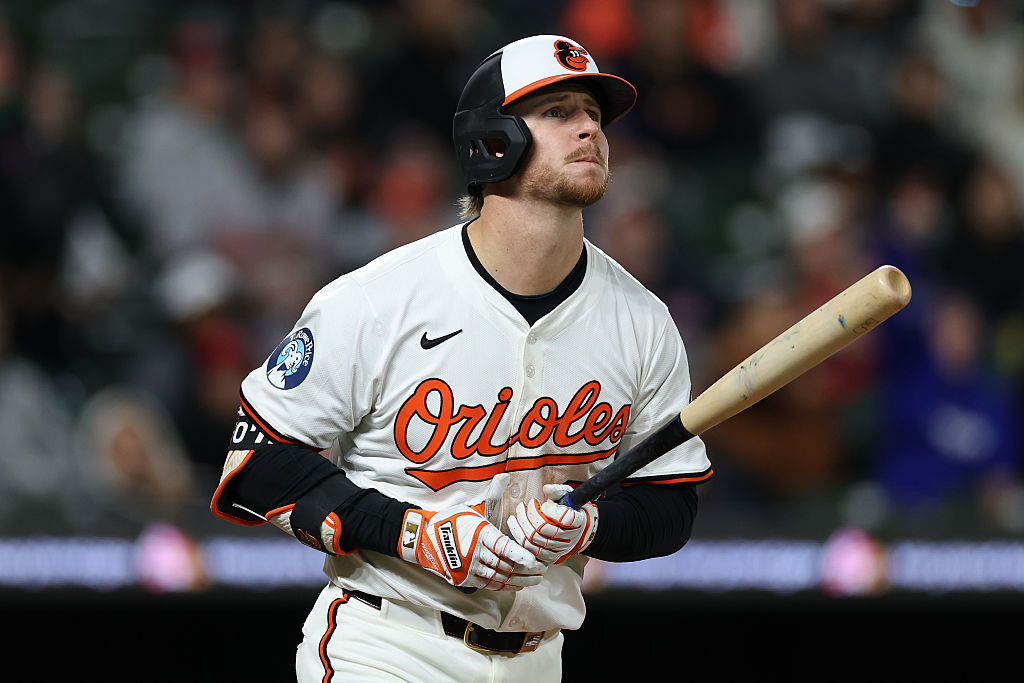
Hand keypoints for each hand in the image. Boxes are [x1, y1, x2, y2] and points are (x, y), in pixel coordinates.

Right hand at [399, 474, 544, 590]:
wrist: (424, 538)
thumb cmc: (451, 520)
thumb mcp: (472, 507)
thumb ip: (492, 495)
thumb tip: (505, 476)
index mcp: (480, 533)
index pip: (503, 546)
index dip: (520, 555)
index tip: (534, 561)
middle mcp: (475, 552)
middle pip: (505, 565)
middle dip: (526, 570)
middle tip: (542, 571)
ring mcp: (470, 567)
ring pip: (499, 577)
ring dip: (519, 580)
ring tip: (534, 579)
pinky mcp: (465, 579)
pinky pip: (489, 585)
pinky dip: (504, 586)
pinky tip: (517, 585)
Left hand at [508, 484, 598, 564]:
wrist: (579, 532)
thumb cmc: (572, 512)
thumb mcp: (568, 497)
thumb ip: (558, 491)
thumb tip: (546, 488)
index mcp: (577, 522)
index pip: (562, 518)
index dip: (548, 509)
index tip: (541, 503)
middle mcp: (569, 538)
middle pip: (543, 529)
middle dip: (530, 515)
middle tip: (525, 506)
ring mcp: (559, 549)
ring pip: (534, 540)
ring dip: (521, 524)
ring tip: (518, 513)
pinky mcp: (549, 557)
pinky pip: (530, 550)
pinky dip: (520, 537)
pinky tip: (516, 526)